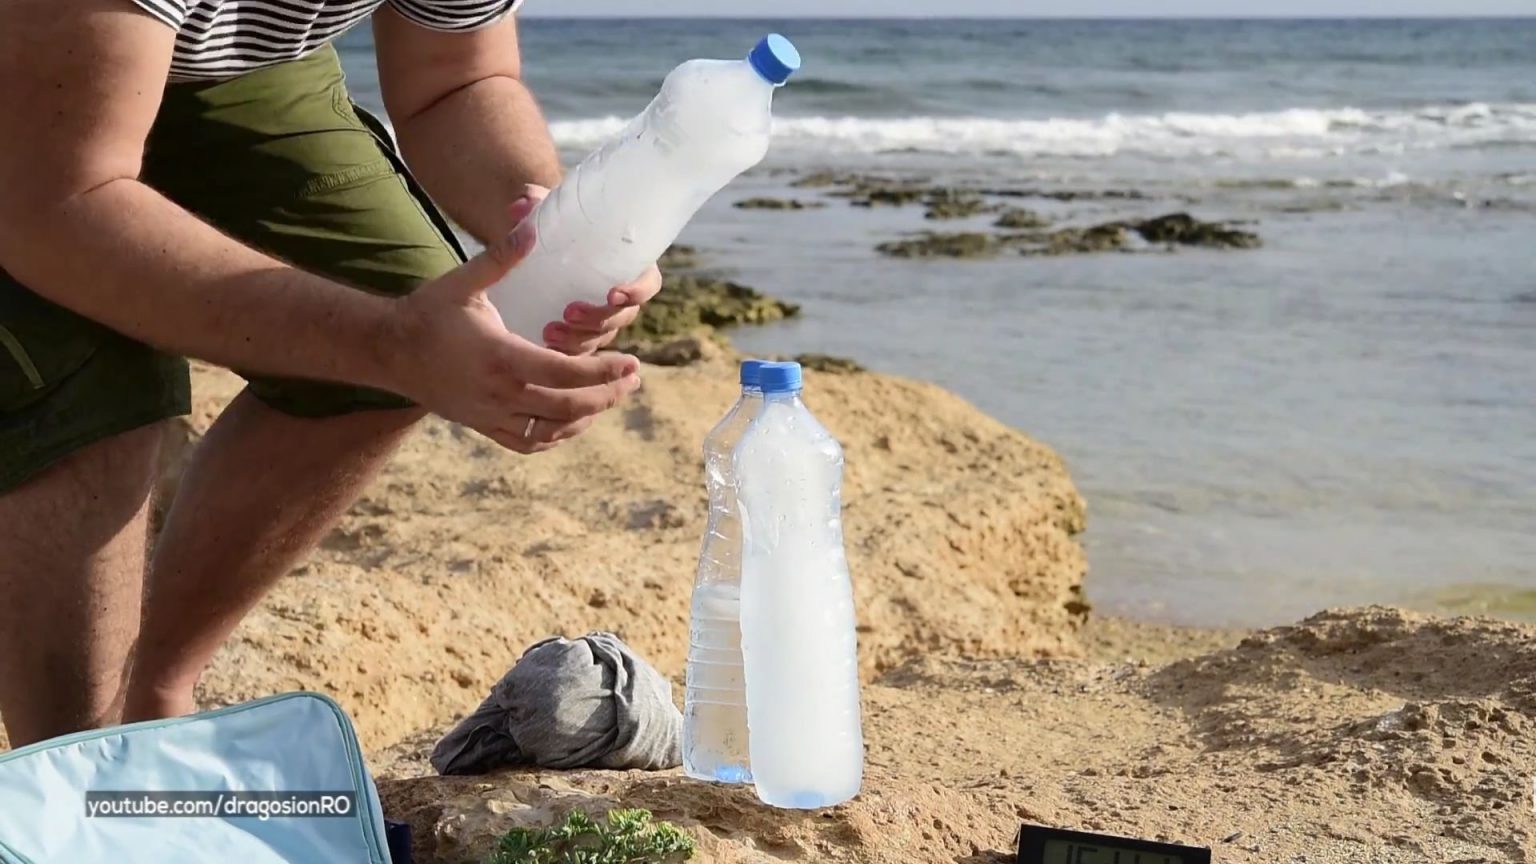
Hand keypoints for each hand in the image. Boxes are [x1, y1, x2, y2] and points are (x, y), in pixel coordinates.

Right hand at [386, 195, 640, 452]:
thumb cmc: (428, 311)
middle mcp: (498, 393)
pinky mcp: (480, 425)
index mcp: (501, 357)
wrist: (388, 350)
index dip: (605, 371)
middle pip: (568, 407)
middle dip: (607, 395)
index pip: (566, 373)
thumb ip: (502, 257)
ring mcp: (489, 415)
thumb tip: (534, 224)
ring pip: (551, 430)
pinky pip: (526, 442)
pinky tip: (572, 421)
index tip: (632, 363)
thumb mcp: (464, 281)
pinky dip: (554, 436)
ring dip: (586, 418)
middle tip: (633, 381)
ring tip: (610, 398)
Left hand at [510, 184, 663, 355]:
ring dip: (579, 340)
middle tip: (569, 312)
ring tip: (549, 333)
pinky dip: (566, 354)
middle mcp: (622, 297)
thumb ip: (537, 204)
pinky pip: (582, 353)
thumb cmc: (556, 227)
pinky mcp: (582, 336)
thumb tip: (522, 205)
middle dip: (598, 319)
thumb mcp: (548, 212)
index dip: (637, 292)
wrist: (538, 248)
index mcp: (628, 265)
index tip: (612, 293)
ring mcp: (603, 320)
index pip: (649, 284)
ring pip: (601, 339)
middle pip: (623, 317)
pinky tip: (544, 349)